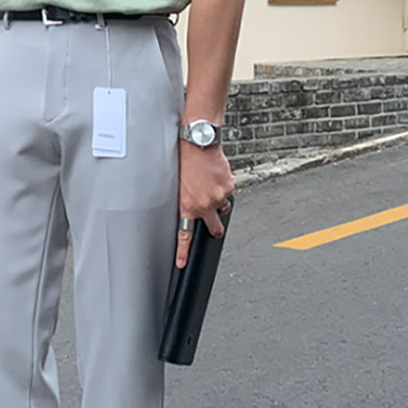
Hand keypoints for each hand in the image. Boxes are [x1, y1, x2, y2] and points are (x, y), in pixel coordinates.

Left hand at [176, 142, 233, 268]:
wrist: (198, 144)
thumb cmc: (184, 161)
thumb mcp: (178, 185)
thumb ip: (186, 201)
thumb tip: (191, 209)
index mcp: (187, 206)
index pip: (185, 235)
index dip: (183, 252)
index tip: (182, 263)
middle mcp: (204, 205)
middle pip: (215, 228)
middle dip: (215, 229)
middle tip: (213, 225)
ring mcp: (218, 197)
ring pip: (222, 208)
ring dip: (217, 202)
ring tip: (209, 186)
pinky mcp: (229, 187)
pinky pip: (227, 193)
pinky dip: (222, 188)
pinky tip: (215, 176)